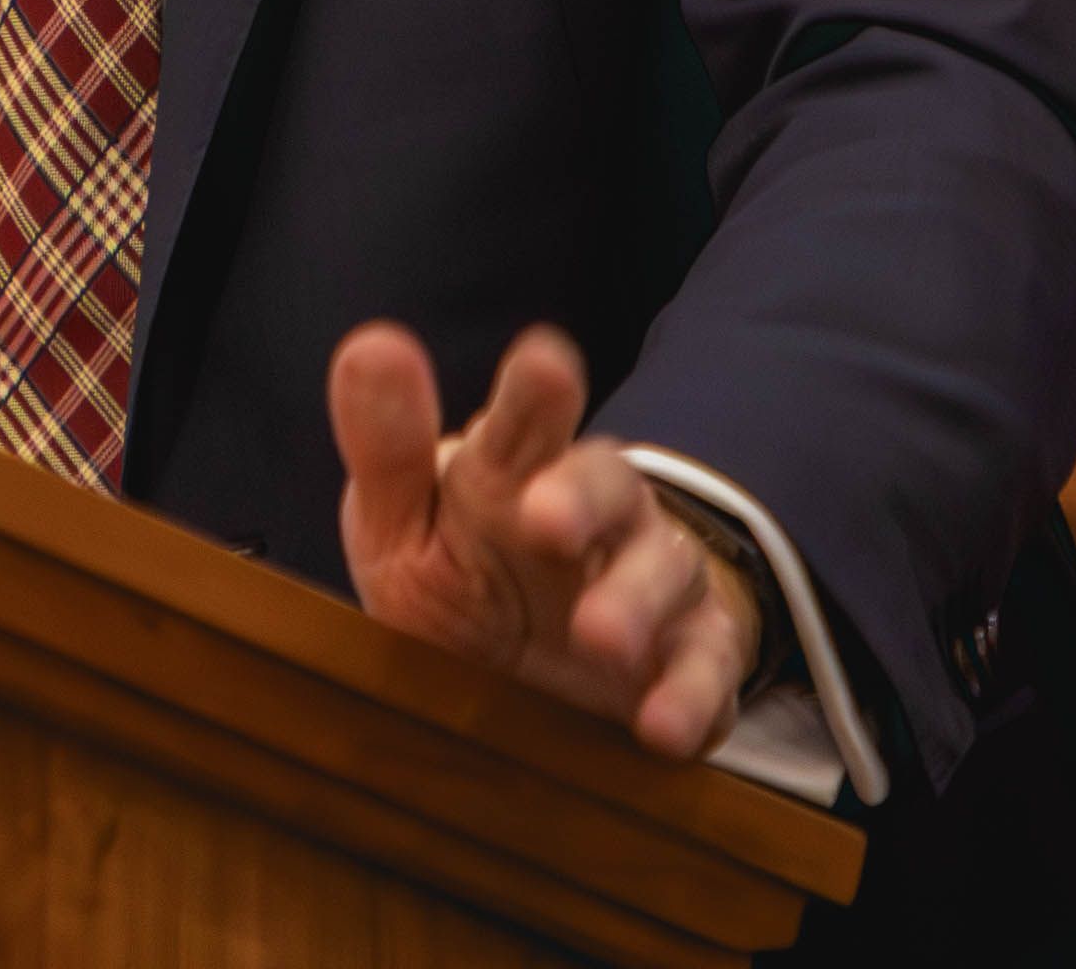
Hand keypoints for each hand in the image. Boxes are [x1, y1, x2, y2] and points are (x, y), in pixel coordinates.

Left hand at [329, 317, 759, 758]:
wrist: (529, 679)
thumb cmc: (462, 577)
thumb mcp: (404, 528)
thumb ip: (385, 451)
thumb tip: (371, 348)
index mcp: (517, 468)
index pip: (528, 416)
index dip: (537, 394)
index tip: (543, 368)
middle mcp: (599, 511)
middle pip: (605, 481)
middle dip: (583, 496)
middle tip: (547, 521)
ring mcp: (652, 582)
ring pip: (663, 570)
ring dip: (634, 601)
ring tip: (601, 638)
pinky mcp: (689, 660)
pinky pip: (705, 671)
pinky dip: (689, 695)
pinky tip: (662, 726)